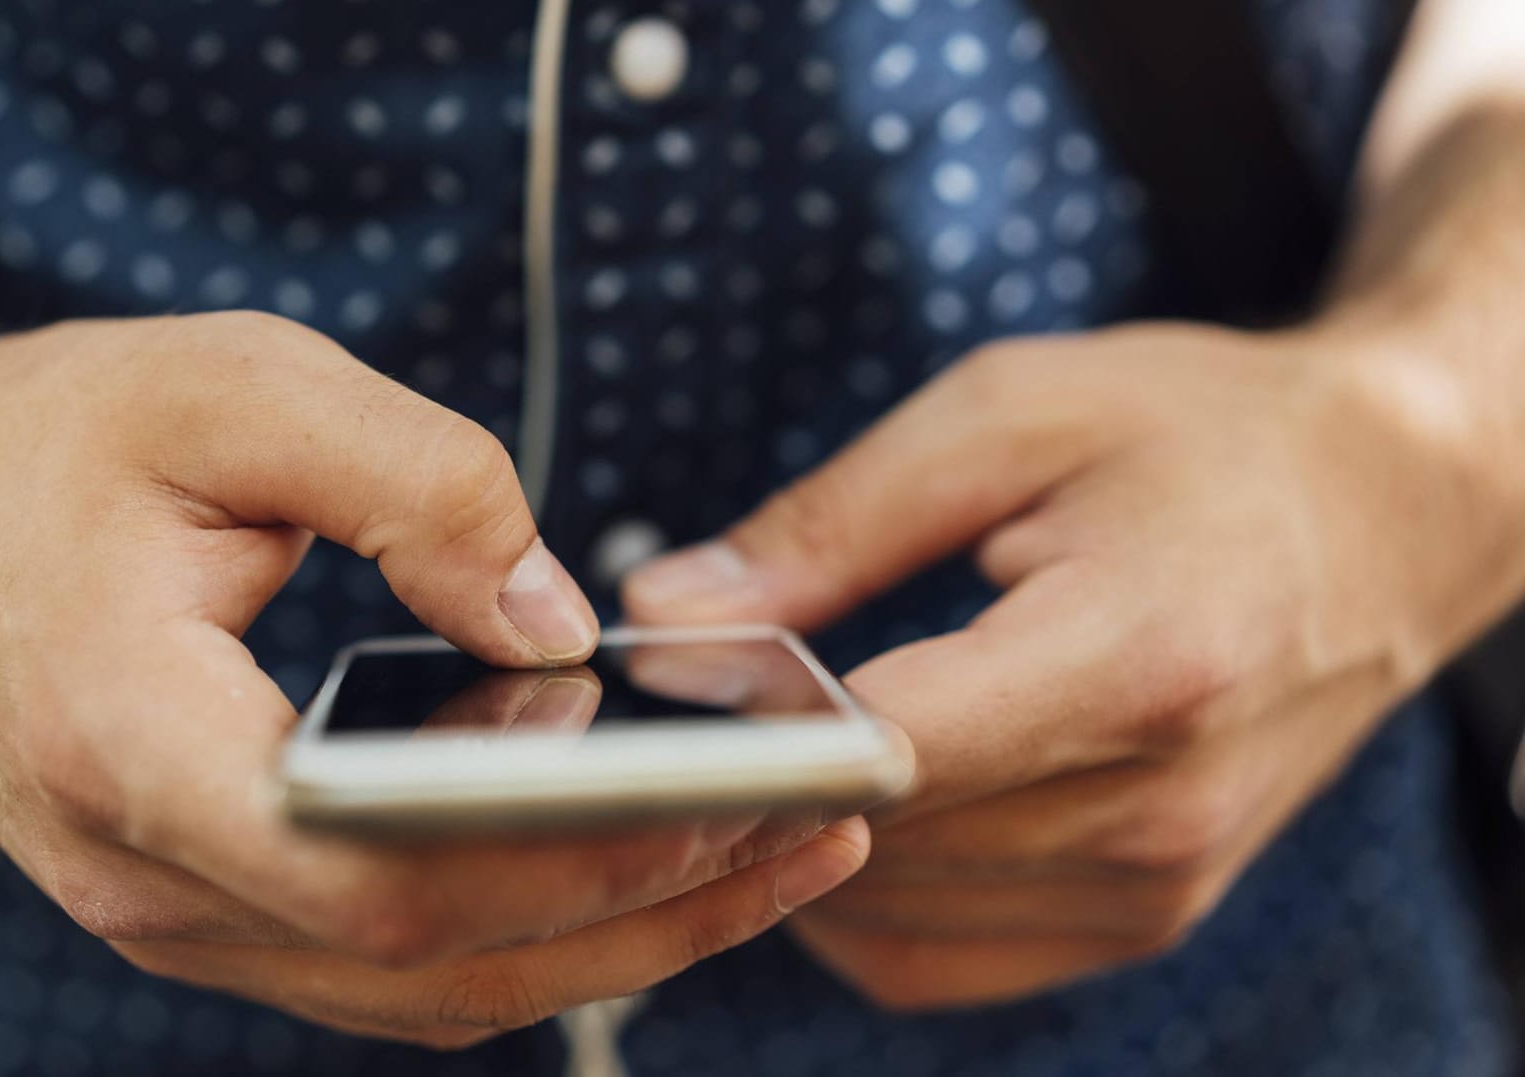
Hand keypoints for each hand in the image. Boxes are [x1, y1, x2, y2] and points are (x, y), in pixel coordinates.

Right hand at [0, 310, 864, 1044]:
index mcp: (128, 743)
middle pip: (434, 959)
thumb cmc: (56, 443)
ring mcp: (166, 917)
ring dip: (609, 938)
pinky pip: (386, 965)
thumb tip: (557, 625)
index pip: (384, 871)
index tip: (742, 804)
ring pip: (423, 987)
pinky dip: (524, 932)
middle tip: (820, 832)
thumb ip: (410, 483)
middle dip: (651, 909)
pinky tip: (632, 864)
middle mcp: (143, 875)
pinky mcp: (202, 908)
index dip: (578, 857)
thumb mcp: (231, 387)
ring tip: (769, 856)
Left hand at [624, 320, 1524, 1009]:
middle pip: (869, 837)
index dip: (752, 725)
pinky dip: (860, 893)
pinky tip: (856, 800)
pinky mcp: (1141, 919)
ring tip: (787, 728)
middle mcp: (1157, 805)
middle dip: (755, 771)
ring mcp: (1155, 884)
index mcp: (1141, 658)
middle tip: (707, 685)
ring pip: (881, 908)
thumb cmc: (1203, 441)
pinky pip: (930, 957)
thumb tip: (667, 615)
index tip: (675, 679)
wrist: (1388, 514)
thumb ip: (828, 525)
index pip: (889, 751)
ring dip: (802, 833)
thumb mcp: (1009, 416)